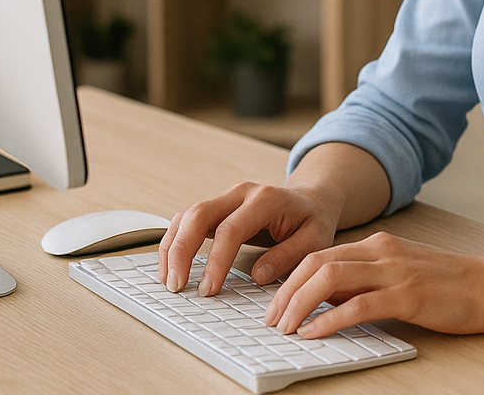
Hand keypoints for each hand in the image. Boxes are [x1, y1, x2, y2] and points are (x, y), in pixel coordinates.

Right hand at [158, 180, 342, 295]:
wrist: (311, 200)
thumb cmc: (312, 221)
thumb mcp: (314, 240)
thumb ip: (288, 256)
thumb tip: (257, 275)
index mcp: (265, 199)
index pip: (231, 229)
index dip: (216, 261)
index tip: (208, 289)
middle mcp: (240, 193)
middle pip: (199, 215)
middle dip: (182, 251)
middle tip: (176, 286)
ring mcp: (226, 198)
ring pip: (187, 215)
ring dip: (172, 246)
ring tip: (168, 279)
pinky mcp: (217, 208)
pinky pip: (187, 220)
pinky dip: (175, 241)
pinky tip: (171, 265)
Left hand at [264, 231, 483, 337]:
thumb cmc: (451, 284)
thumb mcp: (402, 273)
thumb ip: (368, 279)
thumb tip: (327, 299)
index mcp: (378, 244)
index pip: (319, 254)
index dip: (290, 278)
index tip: (275, 303)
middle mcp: (382, 251)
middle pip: (316, 263)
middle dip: (286, 292)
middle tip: (271, 319)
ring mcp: (394, 272)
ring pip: (330, 278)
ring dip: (300, 304)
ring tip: (286, 327)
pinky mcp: (407, 295)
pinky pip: (358, 305)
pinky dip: (329, 320)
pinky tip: (315, 334)